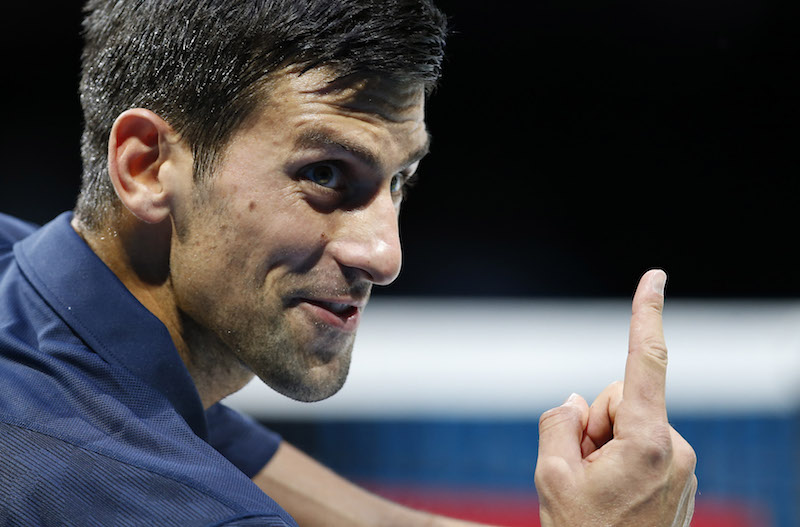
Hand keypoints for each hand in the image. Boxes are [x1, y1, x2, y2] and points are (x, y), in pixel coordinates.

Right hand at [534, 269, 696, 526]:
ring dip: (604, 444)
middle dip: (593, 422)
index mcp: (648, 442)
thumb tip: (575, 401)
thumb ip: (560, 422)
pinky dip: (619, 457)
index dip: (646, 314)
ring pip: (628, 423)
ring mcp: (681, 463)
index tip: (655, 277)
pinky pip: (641, 444)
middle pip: (620, 399)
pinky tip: (612, 495)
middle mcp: (675, 447)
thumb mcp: (551, 475)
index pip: (645, 362)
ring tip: (596, 488)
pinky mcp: (679, 474)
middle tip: (580, 470)